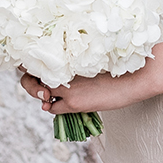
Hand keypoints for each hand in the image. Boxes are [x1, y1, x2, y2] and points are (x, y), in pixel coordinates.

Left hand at [19, 68, 147, 114]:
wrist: (135, 78)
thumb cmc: (118, 66)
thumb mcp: (91, 59)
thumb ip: (73, 65)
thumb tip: (54, 76)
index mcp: (67, 54)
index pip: (37, 58)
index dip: (29, 62)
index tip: (27, 64)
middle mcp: (63, 69)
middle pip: (31, 76)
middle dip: (31, 83)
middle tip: (40, 88)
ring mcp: (66, 87)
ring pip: (39, 93)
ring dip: (41, 94)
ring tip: (48, 94)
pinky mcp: (73, 103)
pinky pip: (52, 108)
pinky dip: (53, 106)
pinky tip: (60, 102)